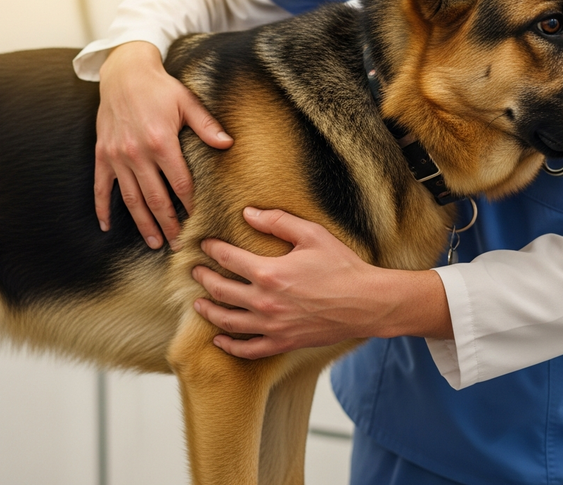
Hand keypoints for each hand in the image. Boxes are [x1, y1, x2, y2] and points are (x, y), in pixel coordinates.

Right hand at [95, 41, 232, 249]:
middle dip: (168, 225)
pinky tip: (106, 226)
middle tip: (178, 245)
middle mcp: (137, 154)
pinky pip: (100, 187)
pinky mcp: (102, 155)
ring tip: (154, 243)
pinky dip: (102, 209)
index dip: (190, 205)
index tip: (198, 221)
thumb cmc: (159, 87)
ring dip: (142, 224)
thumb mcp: (187, 102)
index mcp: (161, 142)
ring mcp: (116, 156)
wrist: (123, 72)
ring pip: (130, 199)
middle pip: (155, 199)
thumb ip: (207, 125)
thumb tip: (228, 144)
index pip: (180, 184)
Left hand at [192, 208, 452, 358]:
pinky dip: (230, 346)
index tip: (205, 245)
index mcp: (269, 272)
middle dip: (204, 279)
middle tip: (196, 272)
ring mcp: (272, 326)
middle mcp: (264, 301)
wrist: (366, 303)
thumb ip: (278, 221)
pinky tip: (219, 339)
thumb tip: (248, 213)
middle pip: (221, 290)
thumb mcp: (312, 235)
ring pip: (228, 321)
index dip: (213, 250)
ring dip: (209, 311)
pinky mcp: (282, 342)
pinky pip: (248, 349)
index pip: (228, 258)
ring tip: (199, 302)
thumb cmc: (342, 267)